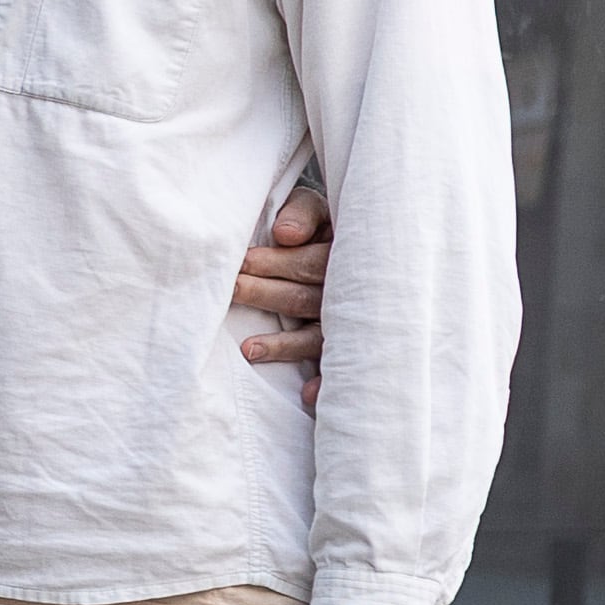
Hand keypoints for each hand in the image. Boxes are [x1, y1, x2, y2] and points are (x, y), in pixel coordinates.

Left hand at [233, 184, 330, 401]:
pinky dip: (325, 383)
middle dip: (265, 294)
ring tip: (247, 349)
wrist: (371, 249)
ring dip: (284, 345)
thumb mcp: (320, 210)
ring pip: (315, 336)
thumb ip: (302, 214)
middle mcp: (350, 294)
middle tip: (232, 289)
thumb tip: (283, 235)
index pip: (308, 263)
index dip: (274, 263)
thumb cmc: (325, 228)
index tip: (240, 262)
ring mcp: (350, 324)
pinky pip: (336, 368)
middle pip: (304, 298)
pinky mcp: (347, 348)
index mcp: (344, 256)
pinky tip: (308, 395)